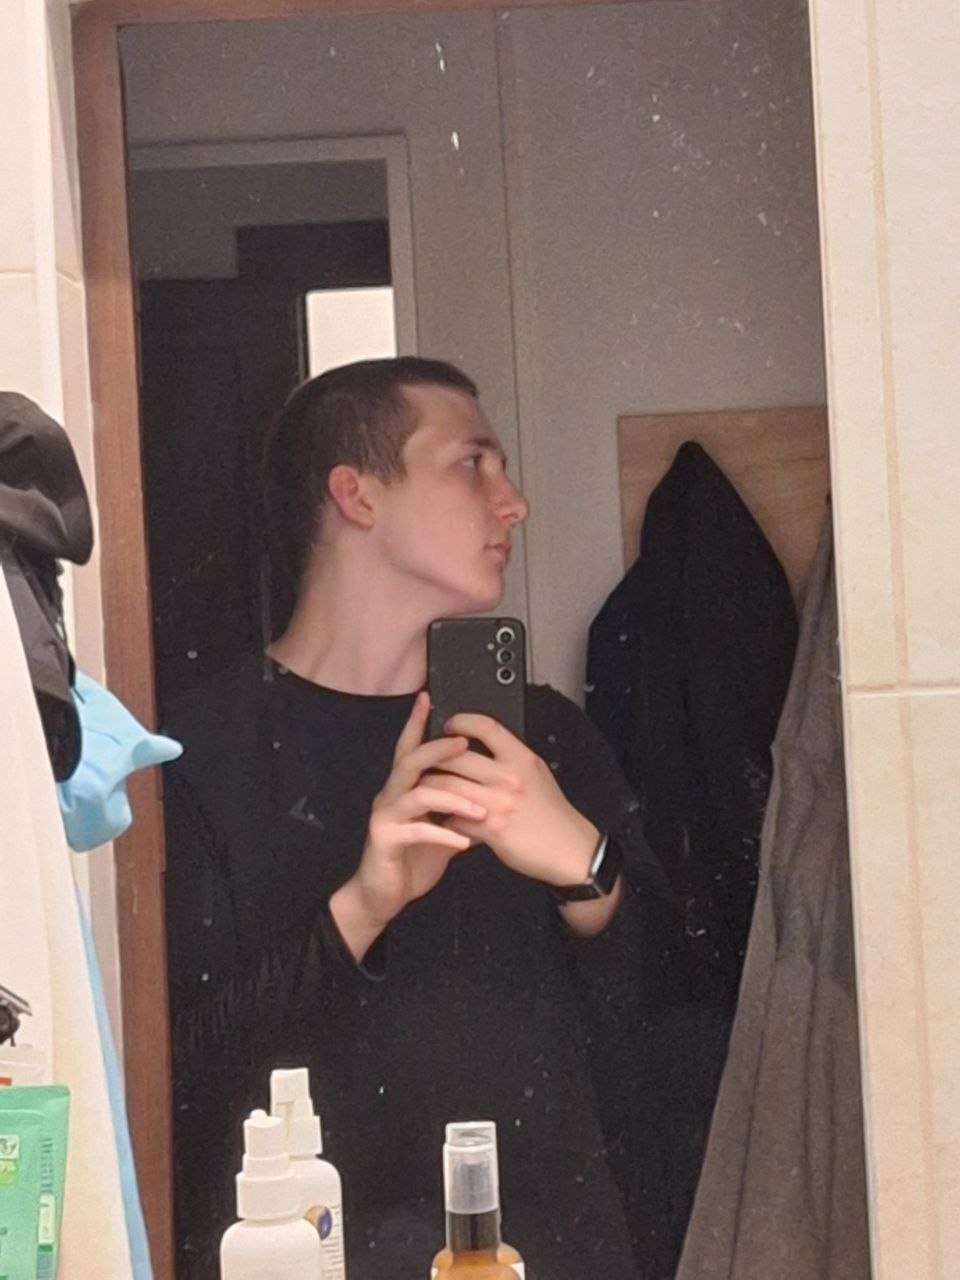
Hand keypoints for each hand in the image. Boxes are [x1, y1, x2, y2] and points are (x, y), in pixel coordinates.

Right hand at [330, 693, 486, 958]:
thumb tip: (487, 794)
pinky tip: (464, 841)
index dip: (416, 723)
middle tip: (464, 742)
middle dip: (438, 749)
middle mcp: (390, 796)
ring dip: (452, 797)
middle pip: (411, 761)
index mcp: (404, 789)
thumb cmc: (411, 859)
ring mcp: (385, 817)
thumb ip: (456, 809)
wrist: (381, 896)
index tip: (428, 698)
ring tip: (480, 807)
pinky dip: (443, 834)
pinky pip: (417, 831)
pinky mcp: (385, 841)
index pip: (410, 748)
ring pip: (417, 794)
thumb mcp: (439, 829)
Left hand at [430, 713, 598, 888]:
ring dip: (431, 788)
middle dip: (433, 757)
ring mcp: (498, 803)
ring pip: (447, 786)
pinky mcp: (491, 829)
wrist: (569, 850)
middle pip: (455, 756)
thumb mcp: (537, 774)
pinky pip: (454, 818)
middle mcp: (509, 777)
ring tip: (426, 789)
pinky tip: (444, 818)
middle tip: (423, 760)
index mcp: (522, 758)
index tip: (449, 724)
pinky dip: (445, 818)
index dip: (461, 721)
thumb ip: (510, 758)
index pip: (486, 726)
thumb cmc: (552, 813)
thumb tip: (479, 745)